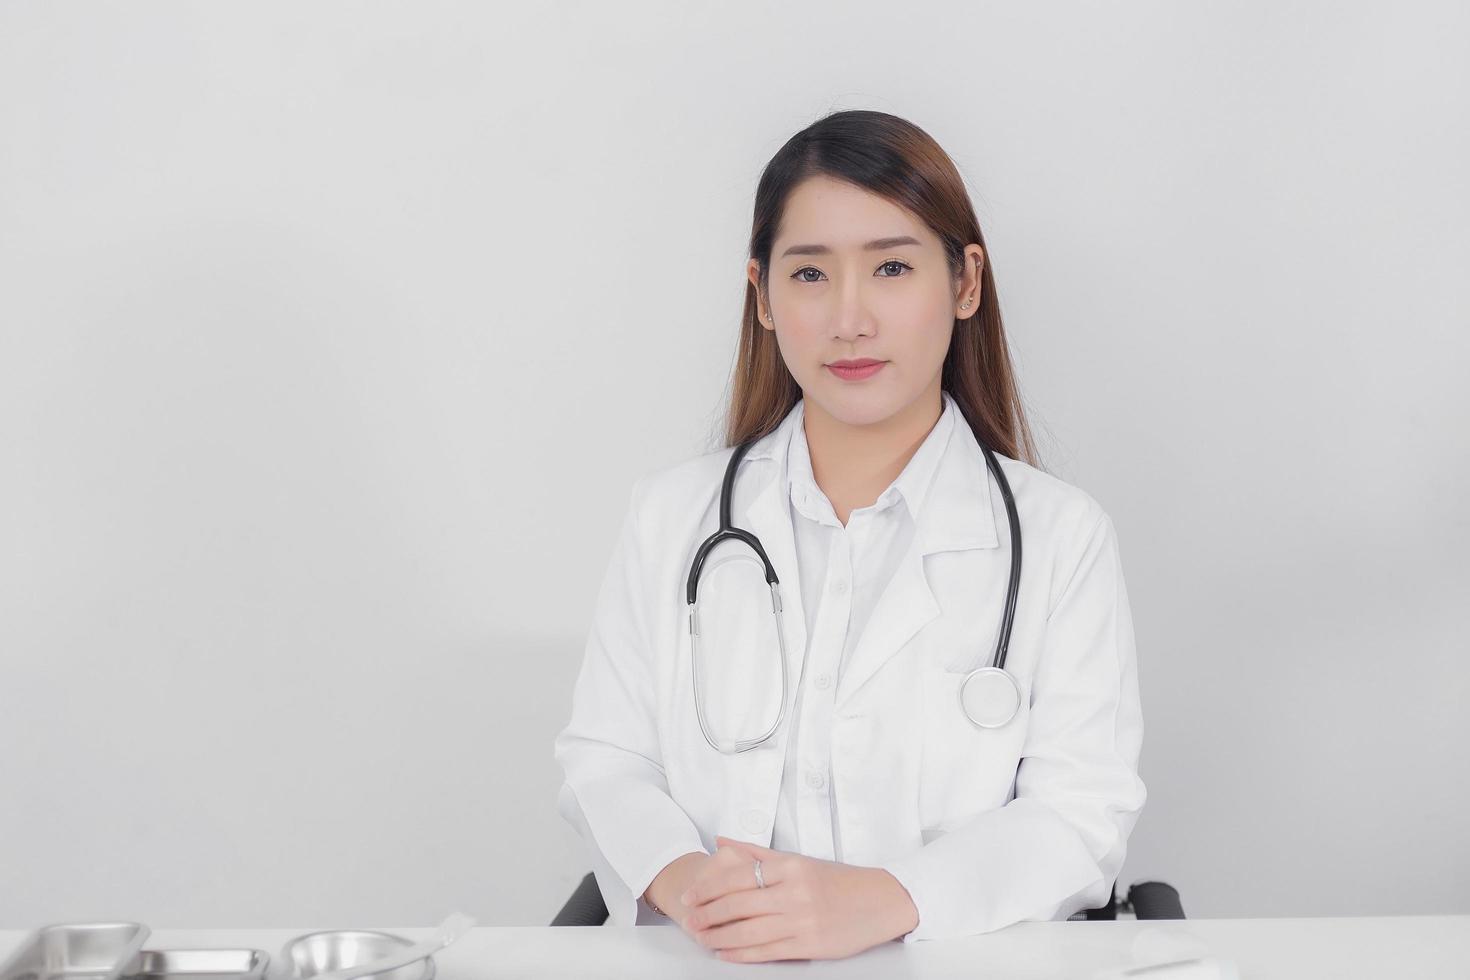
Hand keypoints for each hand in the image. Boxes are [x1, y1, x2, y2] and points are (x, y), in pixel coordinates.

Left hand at [677, 835, 918, 961]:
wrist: (881, 902)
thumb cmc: (838, 880)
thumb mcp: (799, 860)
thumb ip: (757, 852)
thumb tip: (721, 842)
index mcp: (791, 867)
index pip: (738, 876)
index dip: (708, 887)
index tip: (690, 895)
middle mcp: (795, 893)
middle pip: (739, 904)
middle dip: (707, 913)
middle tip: (688, 919)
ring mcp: (802, 921)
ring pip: (749, 931)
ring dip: (719, 936)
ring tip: (701, 937)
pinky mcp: (810, 946)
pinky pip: (767, 951)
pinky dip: (741, 954)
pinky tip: (725, 953)